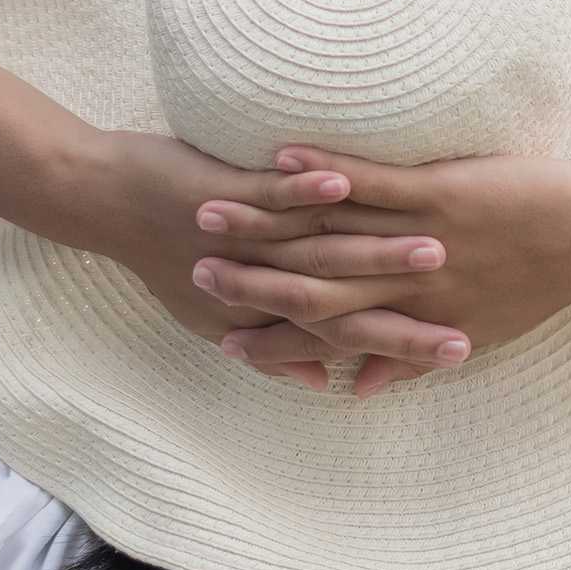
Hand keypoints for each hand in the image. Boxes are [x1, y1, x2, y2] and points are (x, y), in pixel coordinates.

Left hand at [54, 133, 468, 390]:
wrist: (100, 203)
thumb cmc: (165, 252)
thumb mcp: (217, 316)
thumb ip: (283, 350)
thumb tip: (335, 388)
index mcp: (269, 319)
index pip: (354, 341)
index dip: (409, 349)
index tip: (462, 352)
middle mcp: (260, 290)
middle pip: (350, 309)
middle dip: (412, 313)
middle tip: (470, 316)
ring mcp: (244, 242)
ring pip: (319, 252)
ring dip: (375, 250)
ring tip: (434, 244)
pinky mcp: (224, 194)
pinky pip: (273, 197)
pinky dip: (308, 188)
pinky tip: (343, 181)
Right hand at [189, 146, 570, 396]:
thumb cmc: (540, 284)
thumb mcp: (472, 333)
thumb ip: (407, 358)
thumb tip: (360, 388)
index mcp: (412, 320)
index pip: (325, 337)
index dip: (270, 340)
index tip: (221, 339)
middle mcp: (408, 288)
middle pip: (312, 291)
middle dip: (248, 283)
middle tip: (193, 271)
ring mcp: (420, 238)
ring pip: (329, 237)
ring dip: (267, 222)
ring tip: (213, 209)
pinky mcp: (441, 193)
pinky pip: (373, 183)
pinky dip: (326, 171)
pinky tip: (282, 156)